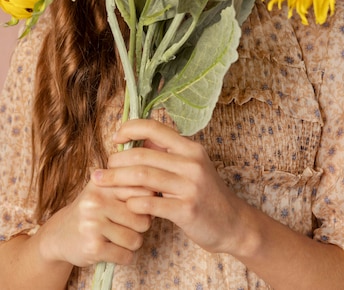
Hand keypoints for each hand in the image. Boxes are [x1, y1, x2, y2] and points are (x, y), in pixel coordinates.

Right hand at [41, 175, 152, 267]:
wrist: (59, 234)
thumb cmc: (92, 210)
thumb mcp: (105, 190)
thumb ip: (129, 184)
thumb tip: (160, 190)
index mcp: (105, 184)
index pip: (143, 191)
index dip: (148, 203)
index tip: (141, 207)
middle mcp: (97, 202)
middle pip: (142, 218)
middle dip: (142, 226)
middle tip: (131, 226)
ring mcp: (94, 225)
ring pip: (135, 239)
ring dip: (133, 243)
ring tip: (122, 238)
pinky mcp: (93, 247)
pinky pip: (124, 255)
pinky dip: (125, 257)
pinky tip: (116, 251)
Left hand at [91, 118, 248, 253]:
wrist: (233, 224)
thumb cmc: (207, 194)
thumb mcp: (192, 166)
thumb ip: (167, 153)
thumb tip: (138, 139)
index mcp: (191, 148)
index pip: (155, 127)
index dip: (130, 128)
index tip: (115, 138)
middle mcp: (192, 162)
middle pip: (143, 154)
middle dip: (116, 161)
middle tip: (101, 170)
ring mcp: (190, 185)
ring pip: (143, 176)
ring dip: (116, 180)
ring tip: (101, 184)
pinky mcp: (187, 209)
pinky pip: (151, 203)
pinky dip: (133, 202)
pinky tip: (126, 205)